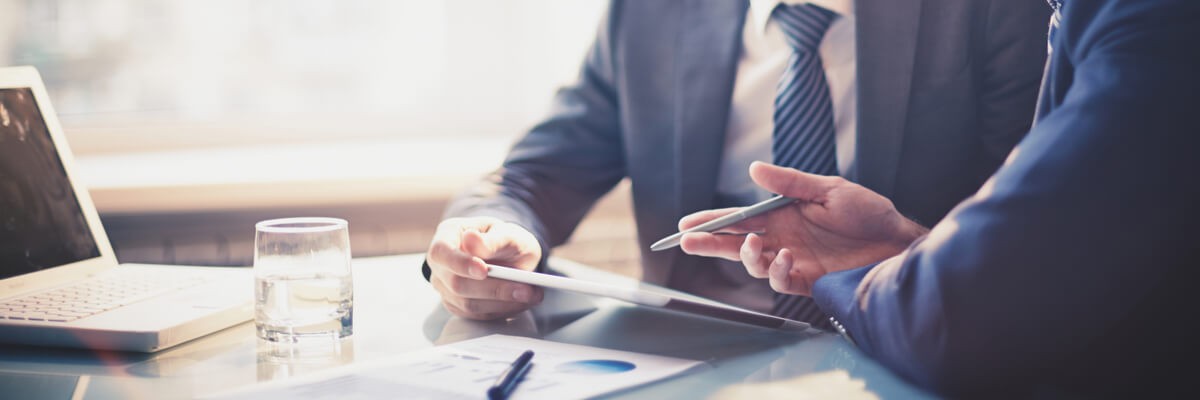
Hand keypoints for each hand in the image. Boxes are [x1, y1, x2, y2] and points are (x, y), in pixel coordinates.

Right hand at [425, 217, 544, 319]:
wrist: (510, 255)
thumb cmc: (505, 239)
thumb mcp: (507, 232)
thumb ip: (492, 239)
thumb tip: (471, 240)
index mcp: (446, 236)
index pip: (441, 252)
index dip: (459, 263)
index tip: (483, 270)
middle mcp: (441, 265)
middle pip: (456, 283)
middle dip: (494, 288)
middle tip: (526, 288)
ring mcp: (446, 288)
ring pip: (468, 304)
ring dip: (503, 302)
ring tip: (532, 294)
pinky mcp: (459, 306)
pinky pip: (479, 315)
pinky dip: (504, 310)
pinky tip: (523, 302)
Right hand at [679, 162, 925, 295]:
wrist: (897, 242)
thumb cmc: (867, 213)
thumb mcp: (828, 189)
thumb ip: (789, 183)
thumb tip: (753, 169)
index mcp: (782, 215)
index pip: (739, 219)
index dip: (712, 222)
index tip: (687, 224)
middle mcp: (782, 239)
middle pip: (736, 244)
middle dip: (710, 244)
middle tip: (687, 242)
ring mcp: (794, 261)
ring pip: (754, 264)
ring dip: (745, 256)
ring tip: (751, 244)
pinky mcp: (808, 280)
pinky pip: (781, 281)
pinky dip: (776, 271)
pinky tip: (783, 257)